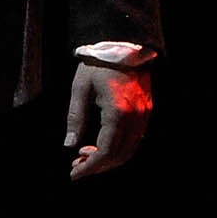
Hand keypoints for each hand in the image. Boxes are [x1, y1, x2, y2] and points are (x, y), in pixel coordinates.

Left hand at [64, 60, 153, 180]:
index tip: (74, 174)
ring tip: (86, 156)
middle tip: (77, 166)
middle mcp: (135, 117)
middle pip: (120, 156)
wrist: (122, 42)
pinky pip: (136, 138)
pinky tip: (102, 144)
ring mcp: (144, 114)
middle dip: (98, 166)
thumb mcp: (80, 88)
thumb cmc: (98, 64)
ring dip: (109, 158)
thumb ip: (76, 118)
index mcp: (118, 113)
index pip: (106, 152)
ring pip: (130, 149)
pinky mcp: (147, 109)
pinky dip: (119, 147)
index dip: (90, 167)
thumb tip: (69, 145)